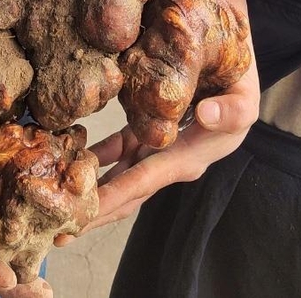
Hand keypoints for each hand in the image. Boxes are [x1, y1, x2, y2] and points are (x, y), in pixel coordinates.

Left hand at [73, 58, 259, 232]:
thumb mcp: (245, 96)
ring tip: (54, 204)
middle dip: (94, 211)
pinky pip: (117, 149)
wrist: (236, 69)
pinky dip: (94, 156)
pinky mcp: (146, 131)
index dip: (113, 197)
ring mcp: (156, 148)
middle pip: (126, 191)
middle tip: (56, 231)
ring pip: (118, 175)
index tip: (84, 214)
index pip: (144, 180)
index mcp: (189, 157)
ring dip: (88, 190)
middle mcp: (170, 161)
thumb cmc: (240, 83)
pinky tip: (68, 156)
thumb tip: (205, 115)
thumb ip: (231, 110)